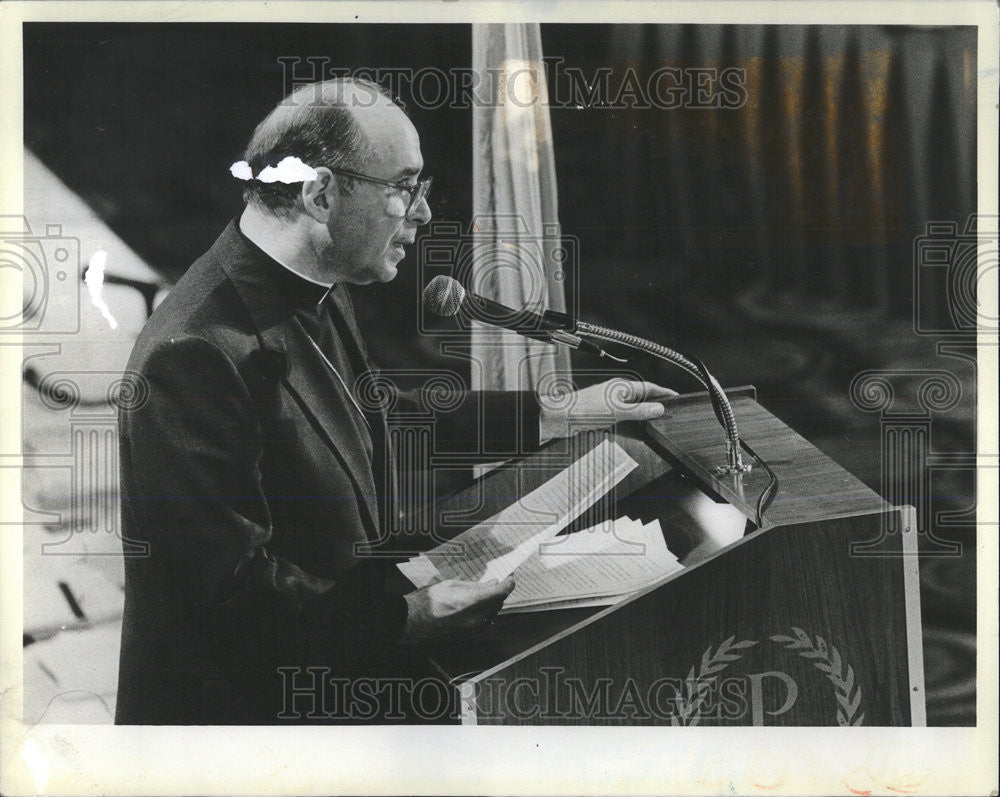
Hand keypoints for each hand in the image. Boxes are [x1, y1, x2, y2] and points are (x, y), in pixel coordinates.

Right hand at [401, 577, 515, 642]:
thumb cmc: (429, 600)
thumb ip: (474, 586)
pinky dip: (486, 612)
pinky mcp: (467, 635)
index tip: (510, 577)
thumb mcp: (453, 585)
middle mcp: (476, 618)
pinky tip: (479, 606)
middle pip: (498, 603)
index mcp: (473, 602)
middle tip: (496, 581)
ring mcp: (472, 629)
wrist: (413, 620)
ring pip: (492, 614)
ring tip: (486, 592)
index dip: (509, 583)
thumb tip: (490, 584)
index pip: (500, 592)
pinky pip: (484, 622)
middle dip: (499, 592)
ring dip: (493, 602)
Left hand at [538, 379, 676, 441]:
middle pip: (641, 399)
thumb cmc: (583, 408)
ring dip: (642, 416)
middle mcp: (616, 394)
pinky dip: (630, 425)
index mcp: (621, 387)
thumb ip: (639, 411)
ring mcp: (609, 405)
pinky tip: (633, 431)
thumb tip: (658, 409)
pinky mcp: (602, 416)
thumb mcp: (617, 411)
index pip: (649, 387)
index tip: (675, 397)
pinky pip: (622, 420)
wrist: (560, 418)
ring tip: (655, 424)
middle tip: (669, 413)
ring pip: (632, 410)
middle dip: (655, 405)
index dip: (663, 392)